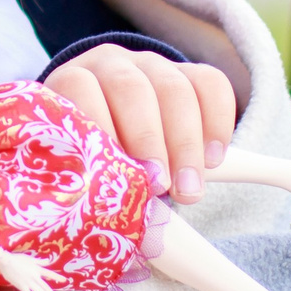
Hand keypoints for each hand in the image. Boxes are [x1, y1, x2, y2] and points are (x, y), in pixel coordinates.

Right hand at [0, 250, 60, 290]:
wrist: (6, 262)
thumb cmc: (18, 259)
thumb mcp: (30, 258)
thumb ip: (40, 261)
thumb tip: (48, 261)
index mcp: (36, 269)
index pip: (49, 273)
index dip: (57, 277)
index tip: (64, 280)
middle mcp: (34, 276)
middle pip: (45, 286)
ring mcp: (28, 282)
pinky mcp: (22, 287)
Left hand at [43, 44, 235, 204]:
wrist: (116, 120)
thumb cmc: (95, 155)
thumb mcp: (84, 163)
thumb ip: (90, 181)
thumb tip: (106, 225)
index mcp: (74, 81)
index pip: (79, 87)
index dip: (97, 125)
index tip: (116, 171)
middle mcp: (112, 66)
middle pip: (131, 87)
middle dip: (148, 139)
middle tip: (161, 186)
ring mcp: (152, 65)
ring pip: (174, 88)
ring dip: (185, 142)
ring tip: (190, 189)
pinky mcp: (190, 72)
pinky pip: (211, 85)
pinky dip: (216, 122)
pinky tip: (213, 160)